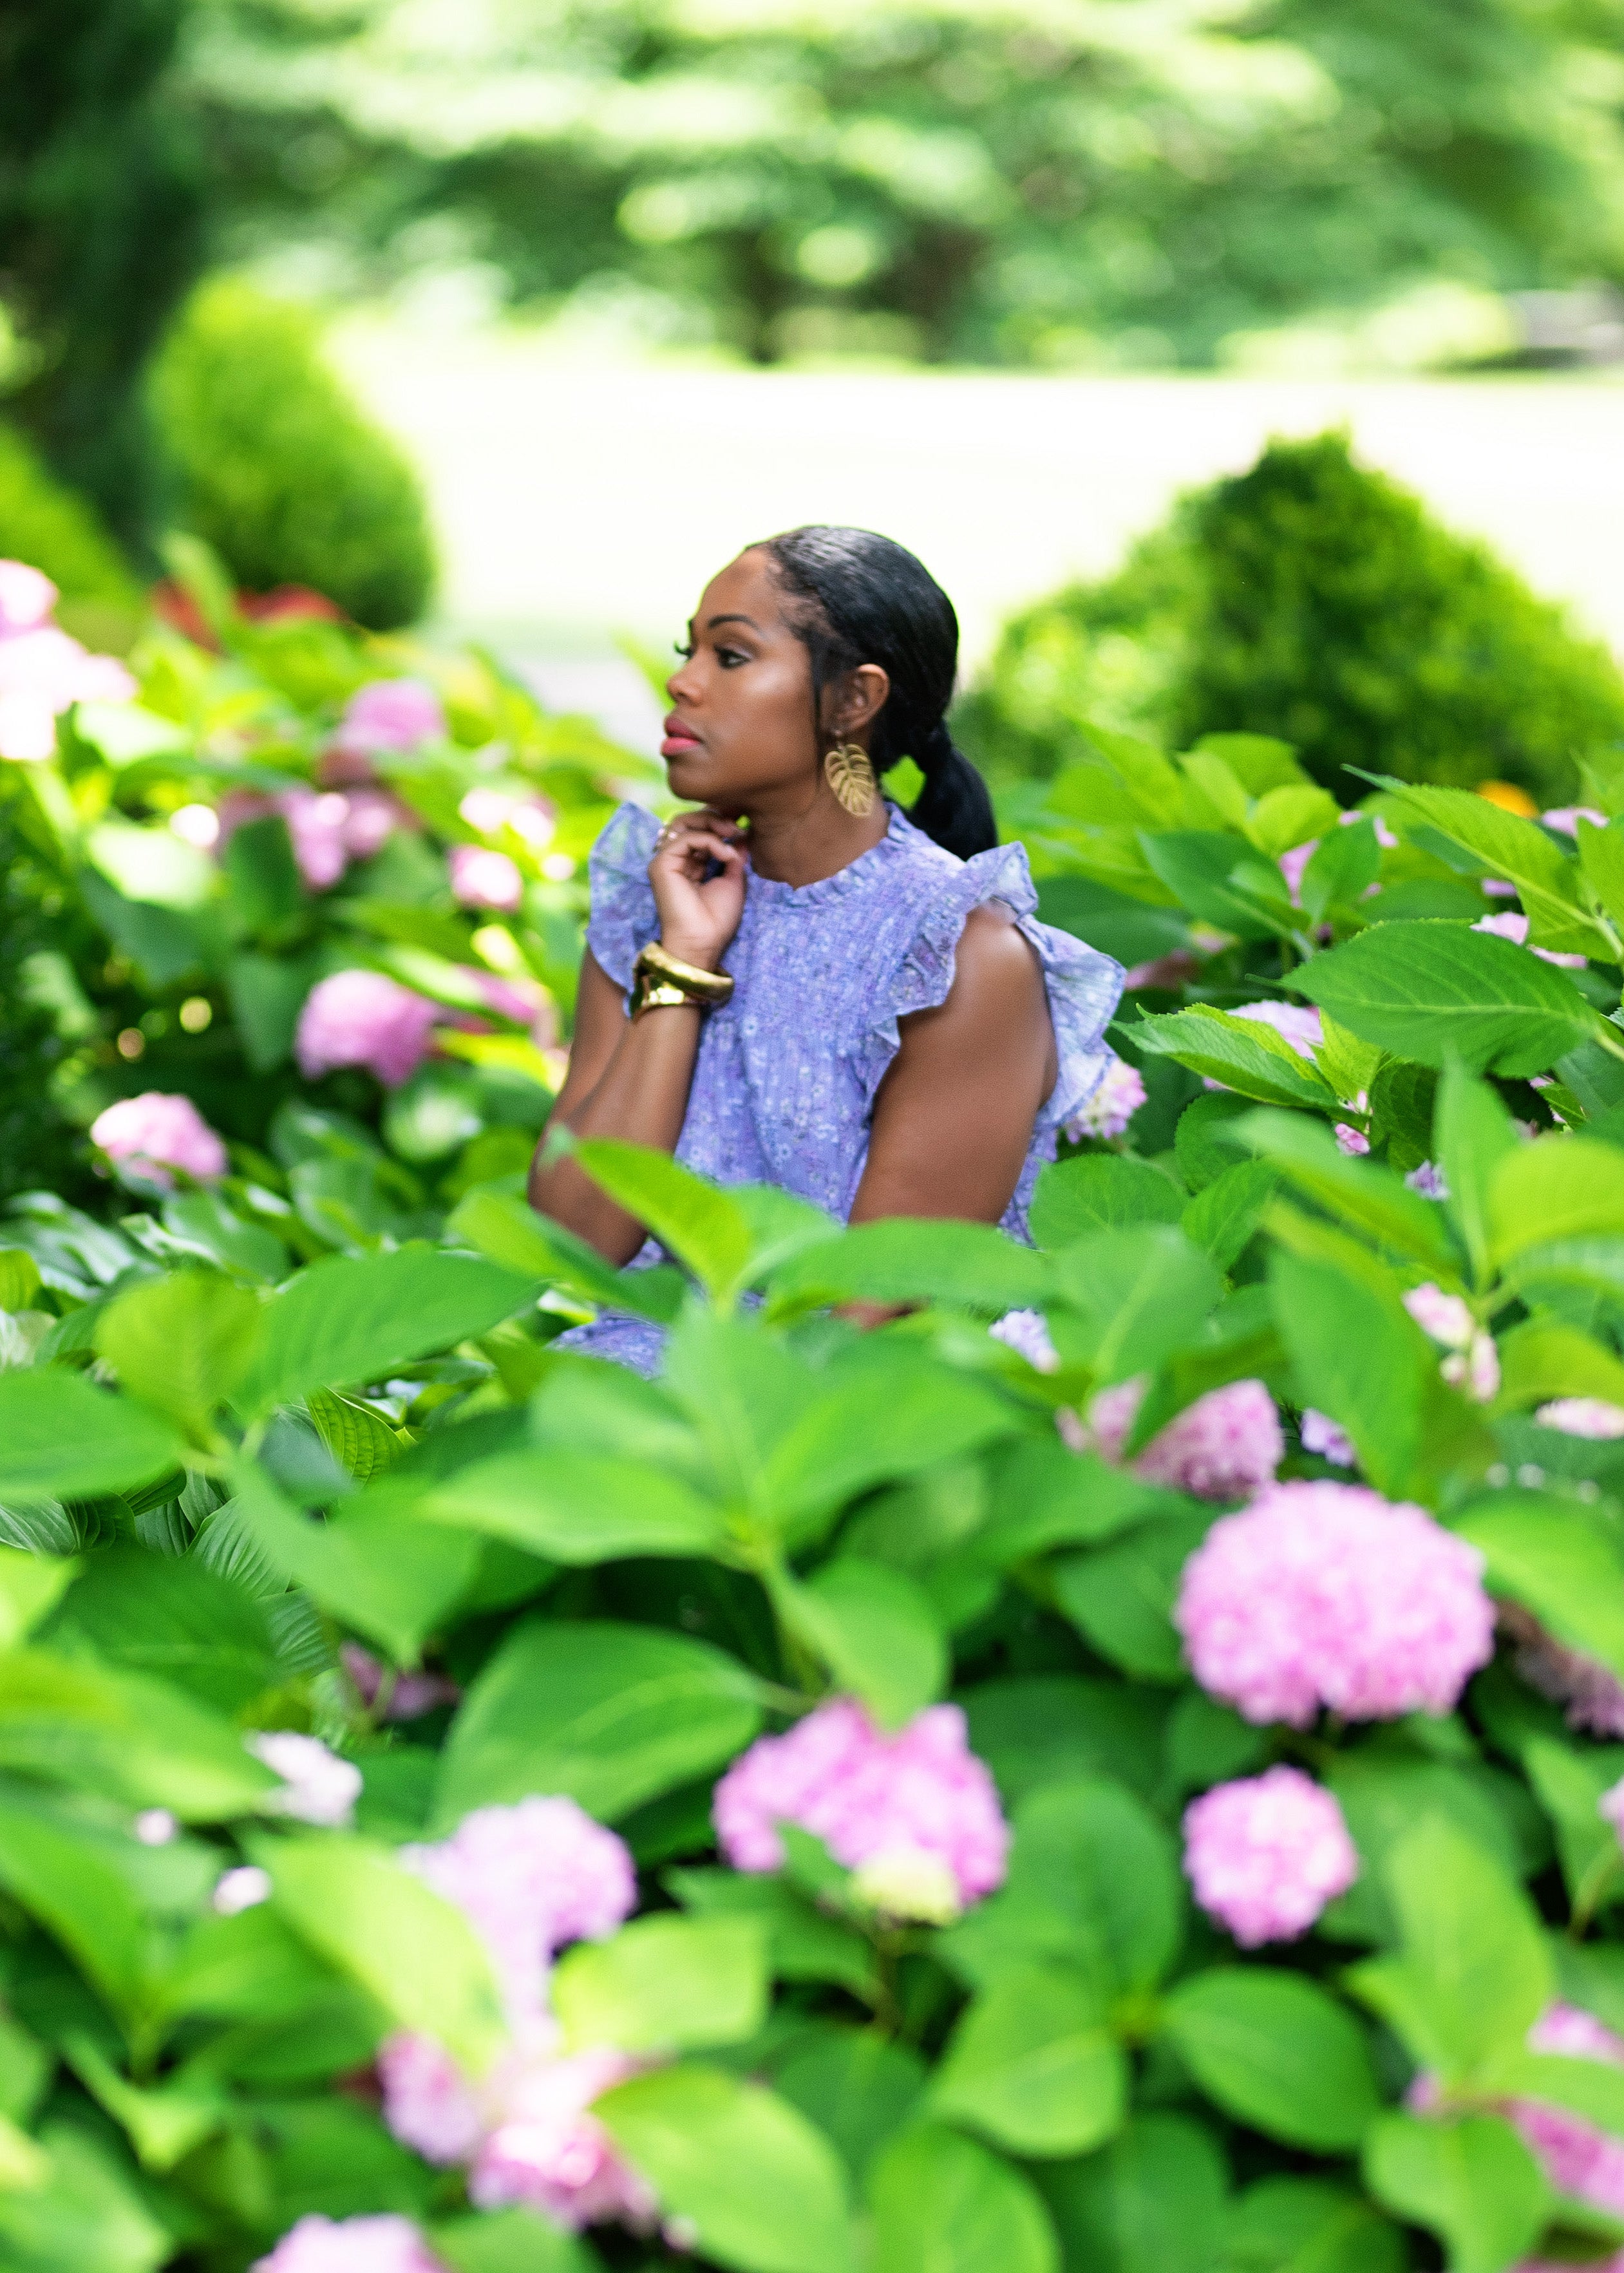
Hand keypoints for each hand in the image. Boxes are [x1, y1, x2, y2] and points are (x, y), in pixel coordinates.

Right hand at [648, 809, 747, 969]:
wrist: (704, 941)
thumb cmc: (717, 919)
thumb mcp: (733, 880)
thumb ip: (734, 856)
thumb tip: (741, 835)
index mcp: (690, 863)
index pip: (698, 830)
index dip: (718, 822)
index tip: (741, 827)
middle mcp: (675, 860)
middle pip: (686, 821)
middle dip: (713, 817)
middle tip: (736, 826)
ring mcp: (665, 861)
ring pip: (681, 823)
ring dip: (710, 824)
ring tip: (732, 833)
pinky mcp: (661, 865)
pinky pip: (685, 838)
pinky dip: (709, 841)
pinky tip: (725, 854)